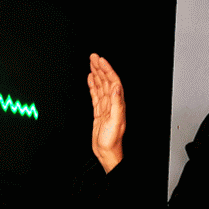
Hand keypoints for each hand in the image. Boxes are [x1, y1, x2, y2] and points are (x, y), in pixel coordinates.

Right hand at [87, 53, 124, 172]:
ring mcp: (106, 107)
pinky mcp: (99, 111)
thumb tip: (116, 87)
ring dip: (97, 74)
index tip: (100, 60)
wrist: (107, 152)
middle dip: (100, 67)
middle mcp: (112, 103)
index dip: (107, 69)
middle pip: (106, 81)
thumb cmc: (112, 140)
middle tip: (93, 57)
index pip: (112, 81)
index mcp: (117, 103)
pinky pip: (96, 95)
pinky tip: (91, 79)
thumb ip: (117, 103)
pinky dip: (93, 85)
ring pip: (100, 86)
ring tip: (92, 63)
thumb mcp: (116, 121)